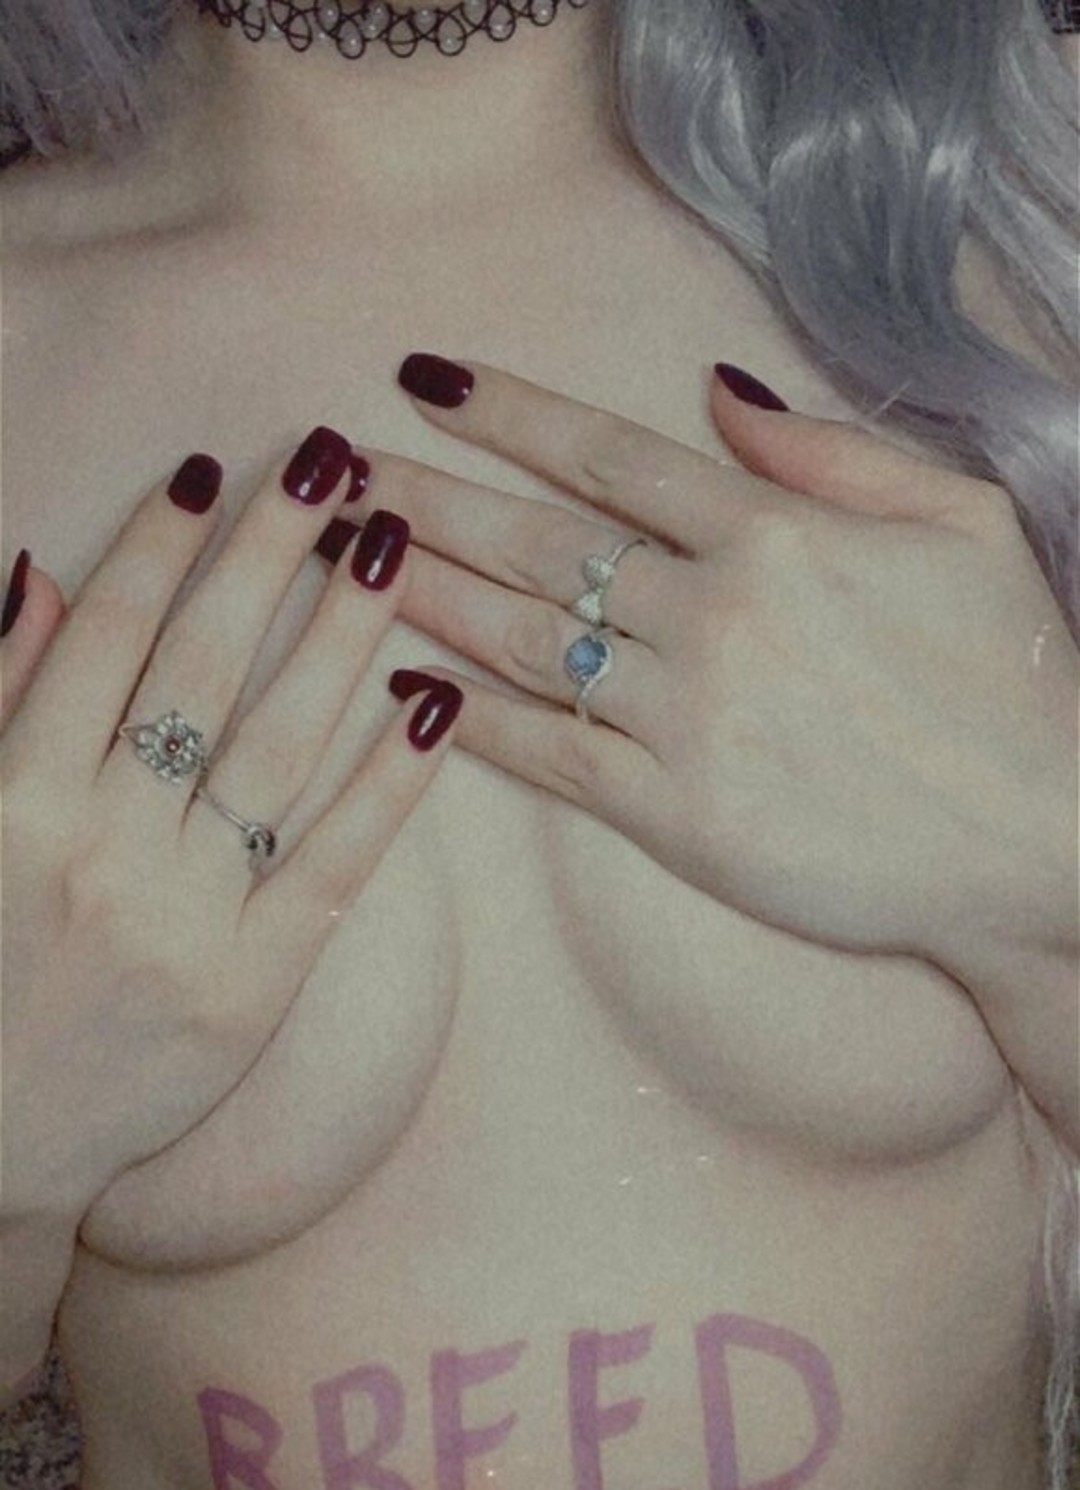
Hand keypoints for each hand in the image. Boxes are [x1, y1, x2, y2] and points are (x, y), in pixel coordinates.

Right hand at [1, 435, 461, 1224]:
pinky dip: (390, 783)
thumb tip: (40, 571)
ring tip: (395, 546)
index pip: (101, 643)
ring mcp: (188, 919)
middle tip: (332, 460)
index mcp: (17, 802)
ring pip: (279, 749)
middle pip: (200, 670)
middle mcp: (105, 849)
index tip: (210, 471)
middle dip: (268, 555)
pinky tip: (435, 702)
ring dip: (341, 637)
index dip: (157, 546)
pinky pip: (335, 864)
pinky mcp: (256, 983)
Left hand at [327, 356, 1074, 989]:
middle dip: (427, 501)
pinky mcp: (678, 816)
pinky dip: (474, 726)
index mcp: (773, 531)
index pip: (604, 453)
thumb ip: (831, 454)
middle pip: (536, 543)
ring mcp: (688, 718)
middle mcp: (713, 613)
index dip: (504, 413)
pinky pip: (553, 759)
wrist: (1035, 841)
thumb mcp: (961, 522)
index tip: (425, 383)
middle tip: (337, 472)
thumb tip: (719, 391)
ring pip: (525, 645)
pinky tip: (408, 695)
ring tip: (349, 566)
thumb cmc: (1008, 680)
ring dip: (426, 599)